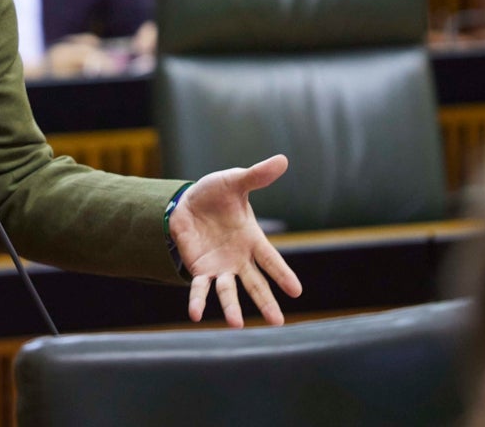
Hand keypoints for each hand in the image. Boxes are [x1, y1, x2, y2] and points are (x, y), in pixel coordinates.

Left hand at [168, 154, 302, 326]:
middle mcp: (240, 258)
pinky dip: (197, 301)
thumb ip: (256, 176)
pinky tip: (195, 315)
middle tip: (277, 323)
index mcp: (252, 239)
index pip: (271, 260)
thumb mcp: (234, 182)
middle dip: (266, 302)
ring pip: (228, 291)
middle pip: (255, 283)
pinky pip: (199, 288)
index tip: (296, 291)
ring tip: (236, 325)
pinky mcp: (200, 270)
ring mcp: (220, 267)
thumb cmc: (216, 193)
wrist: (187, 202)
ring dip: (232, 308)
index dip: (283, 274)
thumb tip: (282, 160)